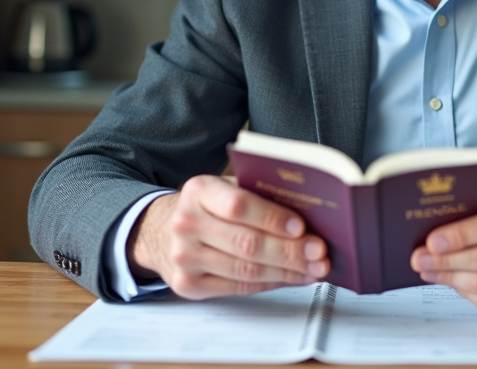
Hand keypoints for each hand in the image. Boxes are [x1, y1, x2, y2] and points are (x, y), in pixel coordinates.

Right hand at [128, 174, 329, 298]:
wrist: (158, 231)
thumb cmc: (204, 207)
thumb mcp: (222, 189)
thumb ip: (256, 196)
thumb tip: (307, 216)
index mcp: (198, 190)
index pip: (239, 206)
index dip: (273, 218)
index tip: (302, 227)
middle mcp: (187, 223)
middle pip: (247, 243)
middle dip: (290, 251)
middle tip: (319, 253)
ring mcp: (184, 257)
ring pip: (246, 270)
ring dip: (286, 272)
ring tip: (313, 269)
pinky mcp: (188, 285)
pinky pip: (238, 287)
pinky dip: (271, 284)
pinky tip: (291, 278)